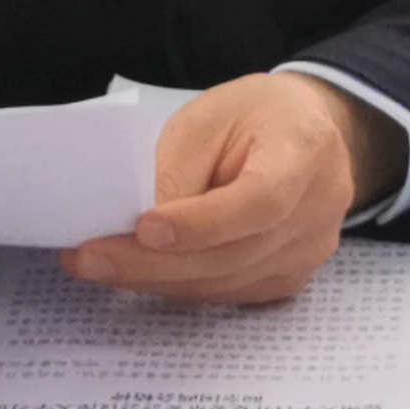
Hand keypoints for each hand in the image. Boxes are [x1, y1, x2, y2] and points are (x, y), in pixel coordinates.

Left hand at [58, 73, 405, 305]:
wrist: (305, 129)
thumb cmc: (253, 115)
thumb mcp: (208, 116)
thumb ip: (181, 171)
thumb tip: (142, 234)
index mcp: (304, 150)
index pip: (259, 201)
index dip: (202, 224)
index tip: (145, 230)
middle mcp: (319, 209)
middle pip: (233, 254)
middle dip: (153, 263)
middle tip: (89, 258)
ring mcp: (309, 251)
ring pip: (225, 283)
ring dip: (156, 280)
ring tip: (98, 265)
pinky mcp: (291, 277)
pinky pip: (228, 293)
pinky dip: (179, 285)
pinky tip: (138, 272)